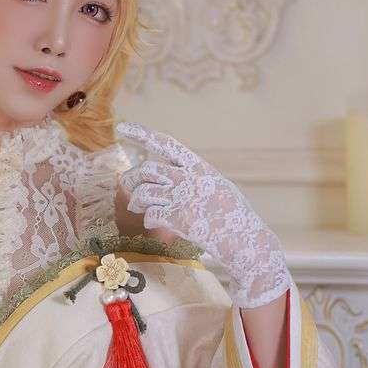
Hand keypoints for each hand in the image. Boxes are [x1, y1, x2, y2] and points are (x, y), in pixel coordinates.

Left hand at [116, 121, 291, 307]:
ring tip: (137, 207)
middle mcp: (190, 179)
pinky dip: (147, 220)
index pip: (166, 144)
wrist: (246, 240)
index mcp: (200, 167)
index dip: (142, 134)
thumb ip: (196, 178)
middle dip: (131, 178)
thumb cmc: (235, 216)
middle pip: (147, 169)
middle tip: (128, 186)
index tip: (121, 127)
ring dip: (136, 201)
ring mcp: (184, 198)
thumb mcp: (219, 186)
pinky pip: (150, 215)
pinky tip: (154, 224)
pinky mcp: (179, 219)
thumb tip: (174, 173)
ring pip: (144, 193)